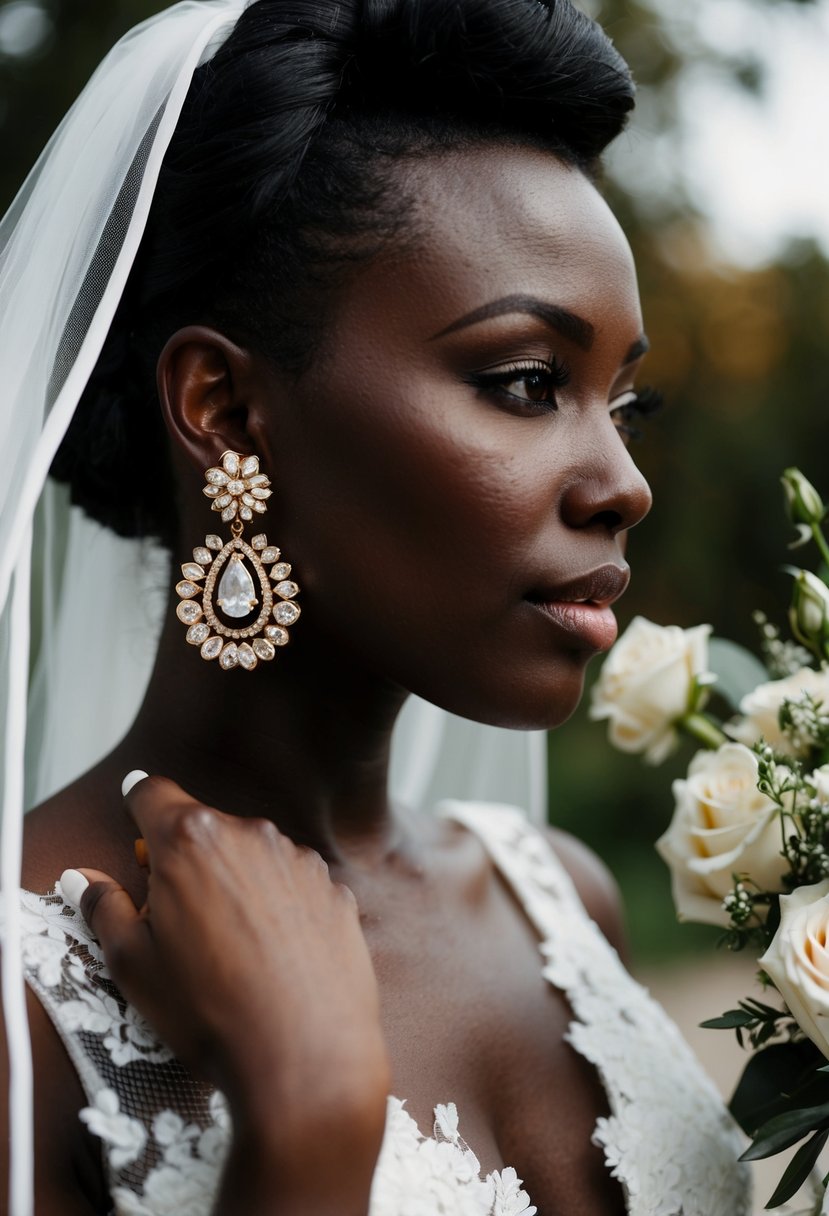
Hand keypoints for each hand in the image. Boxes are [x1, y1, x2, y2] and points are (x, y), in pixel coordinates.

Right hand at [63, 775, 389, 1210]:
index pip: (152, 794)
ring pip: (253, 856)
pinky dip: (280, 907)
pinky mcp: (334, 890)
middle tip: (178, 918)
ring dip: (236, 883)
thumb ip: (104, 908)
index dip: (138, 808)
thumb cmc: (210, 1010)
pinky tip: (274, 957)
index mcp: (190, 840)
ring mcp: (299, 860)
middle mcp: (250, 834)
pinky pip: (294, 885)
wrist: (304, 1056)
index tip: (136, 824)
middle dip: (187, 860)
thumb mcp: (132, 964)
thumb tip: (83, 880)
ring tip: (231, 950)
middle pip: (205, 828)